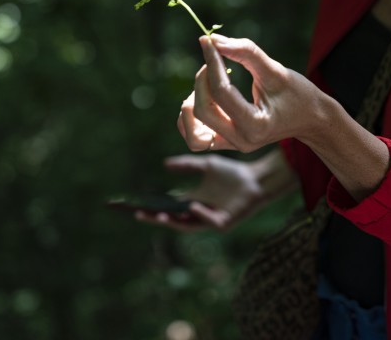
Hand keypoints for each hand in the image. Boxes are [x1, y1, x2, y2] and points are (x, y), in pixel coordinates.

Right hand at [135, 154, 266, 231]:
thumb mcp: (206, 165)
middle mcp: (199, 212)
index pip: (169, 208)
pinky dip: (200, 214)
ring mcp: (211, 218)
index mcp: (193, 201)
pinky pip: (209, 221)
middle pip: (173, 219)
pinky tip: (192, 205)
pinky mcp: (224, 222)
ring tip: (161, 214)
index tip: (135, 206)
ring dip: (174, 221)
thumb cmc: (232, 172)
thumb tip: (165, 164)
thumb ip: (187, 165)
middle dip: (156, 218)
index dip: (153, 208)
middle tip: (140, 214)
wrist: (255, 178)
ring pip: (188, 225)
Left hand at [178, 34, 326, 152]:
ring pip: (193, 134)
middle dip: (201, 81)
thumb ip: (246, 53)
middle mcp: (242, 141)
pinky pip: (197, 138)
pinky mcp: (228, 144)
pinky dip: (193, 118)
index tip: (209, 42)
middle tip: (214, 61)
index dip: (212, 63)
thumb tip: (213, 39)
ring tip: (209, 84)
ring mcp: (234, 146)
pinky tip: (205, 96)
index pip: (221, 93)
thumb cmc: (298, 94)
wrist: (311, 119)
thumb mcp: (276, 70)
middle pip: (202, 111)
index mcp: (256, 125)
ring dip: (192, 104)